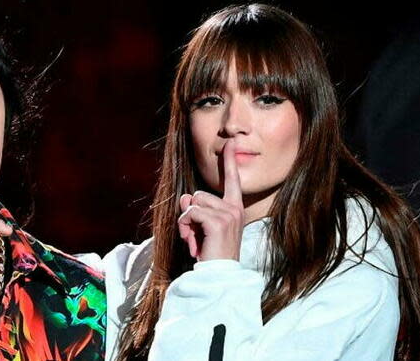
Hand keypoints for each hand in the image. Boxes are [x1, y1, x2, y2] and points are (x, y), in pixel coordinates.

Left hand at [177, 138, 246, 260]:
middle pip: (199, 194)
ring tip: (195, 240)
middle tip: (195, 236)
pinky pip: (191, 213)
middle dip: (189, 215)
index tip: (230, 143)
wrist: (219, 276)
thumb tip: (185, 198)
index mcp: (234, 208)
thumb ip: (194, 209)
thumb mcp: (201, 227)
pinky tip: (193, 242)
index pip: (232, 180)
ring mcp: (228, 214)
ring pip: (193, 203)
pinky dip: (185, 227)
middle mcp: (234, 208)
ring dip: (186, 223)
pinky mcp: (219, 221)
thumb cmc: (211, 253)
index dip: (229, 161)